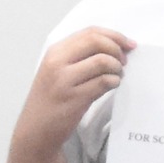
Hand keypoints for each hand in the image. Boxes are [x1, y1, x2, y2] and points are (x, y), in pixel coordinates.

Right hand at [14, 28, 133, 153]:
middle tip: (124, 61)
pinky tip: (112, 85)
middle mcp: (57, 62)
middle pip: (96, 42)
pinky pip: (103, 82)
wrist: (35, 130)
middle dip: (117, 49)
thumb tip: (113, 46)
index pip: (89, 32)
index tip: (128, 44)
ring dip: (117, 67)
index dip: (114, 36)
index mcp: (55, 52)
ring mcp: (65, 81)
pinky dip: (114, 82)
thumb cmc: (50, 100)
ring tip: (117, 76)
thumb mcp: (57, 71)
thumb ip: (79, 56)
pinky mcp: (74, 99)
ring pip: (102, 61)